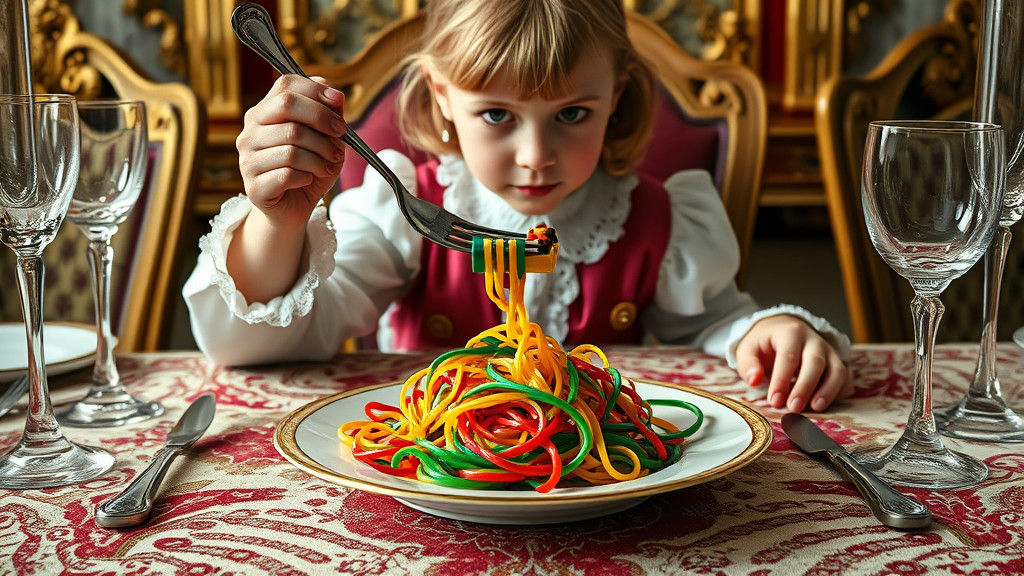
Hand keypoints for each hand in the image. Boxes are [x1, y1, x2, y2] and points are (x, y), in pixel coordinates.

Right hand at [236, 74, 347, 231]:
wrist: (294, 208)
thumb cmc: (310, 168)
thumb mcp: (326, 138)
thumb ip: (329, 114)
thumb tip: (336, 96)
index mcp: (263, 113)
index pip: (286, 85)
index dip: (315, 90)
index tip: (339, 103)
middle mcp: (249, 132)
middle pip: (286, 107)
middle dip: (321, 120)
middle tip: (341, 137)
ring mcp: (247, 159)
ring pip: (292, 146)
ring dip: (320, 157)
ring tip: (329, 166)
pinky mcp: (254, 187)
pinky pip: (287, 174)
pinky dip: (307, 176)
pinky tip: (309, 179)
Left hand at [734, 314, 851, 412]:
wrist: (782, 329)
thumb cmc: (764, 344)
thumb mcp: (748, 350)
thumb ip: (748, 365)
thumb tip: (754, 380)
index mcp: (790, 332)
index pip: (788, 356)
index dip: (782, 380)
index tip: (774, 401)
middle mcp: (813, 339)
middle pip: (815, 362)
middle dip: (805, 387)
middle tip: (793, 408)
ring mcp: (828, 351)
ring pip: (836, 369)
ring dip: (828, 390)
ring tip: (815, 408)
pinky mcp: (835, 363)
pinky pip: (843, 377)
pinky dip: (838, 391)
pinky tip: (827, 405)